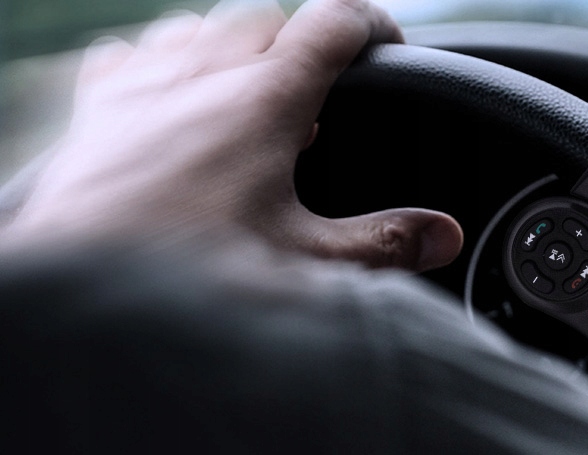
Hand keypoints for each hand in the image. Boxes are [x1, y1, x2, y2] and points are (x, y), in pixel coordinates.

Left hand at [2, 0, 461, 270]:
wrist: (80, 298)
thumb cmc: (191, 279)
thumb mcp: (307, 263)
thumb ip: (384, 241)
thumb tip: (443, 233)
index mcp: (266, 99)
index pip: (334, 22)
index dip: (372, 26)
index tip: (389, 47)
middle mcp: (202, 74)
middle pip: (266, 15)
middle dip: (299, 41)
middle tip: (320, 94)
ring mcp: (143, 85)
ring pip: (196, 25)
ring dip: (230, 46)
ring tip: (250, 97)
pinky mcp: (94, 110)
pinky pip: (129, 52)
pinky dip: (158, 63)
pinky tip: (169, 102)